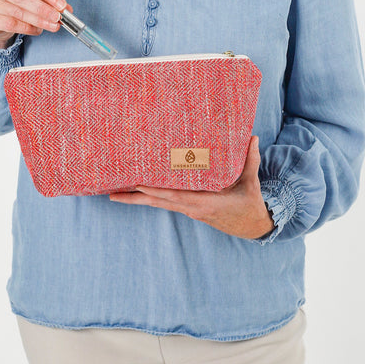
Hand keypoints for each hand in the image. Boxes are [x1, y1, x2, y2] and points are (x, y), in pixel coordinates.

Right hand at [0, 0, 67, 49]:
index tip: (62, 5)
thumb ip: (49, 2)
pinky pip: (10, 23)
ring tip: (52, 26)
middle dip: (43, 8)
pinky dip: (27, 28)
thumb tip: (67, 9)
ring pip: (17, 11)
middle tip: (57, 17)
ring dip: (38, 20)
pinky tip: (37, 30)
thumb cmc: (17, 4)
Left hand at [109, 137, 273, 239]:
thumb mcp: (252, 183)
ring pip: (158, 204)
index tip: (138, 184)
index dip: (156, 191)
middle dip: (135, 198)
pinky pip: (165, 203)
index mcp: (205, 203)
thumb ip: (251, 160)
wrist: (252, 226)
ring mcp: (189, 209)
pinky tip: (136, 192)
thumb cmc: (250, 203)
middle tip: (111, 192)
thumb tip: (253, 137)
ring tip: (114, 193)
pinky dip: (149, 198)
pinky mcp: (189, 208)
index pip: (175, 197)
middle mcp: (192, 208)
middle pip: (159, 202)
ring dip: (136, 199)